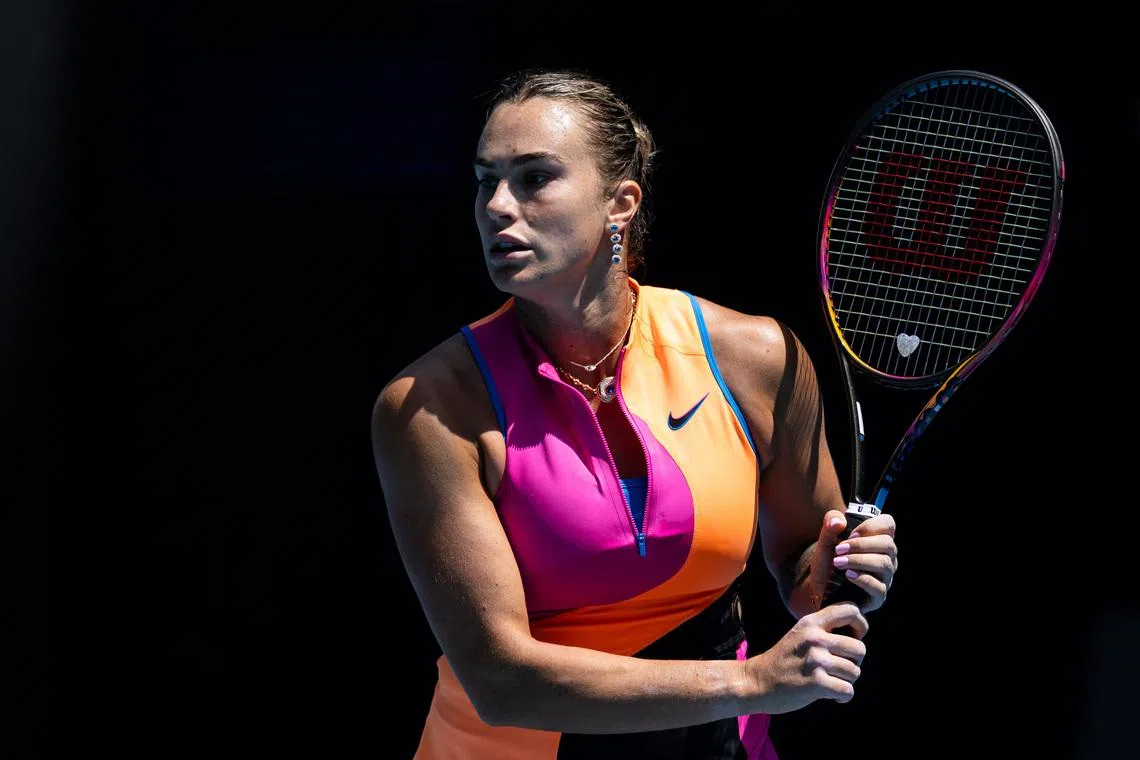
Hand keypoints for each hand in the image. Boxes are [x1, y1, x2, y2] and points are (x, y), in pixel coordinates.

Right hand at [744, 603, 867, 713]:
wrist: (758, 682)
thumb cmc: (784, 659)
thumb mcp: (800, 634)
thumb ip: (824, 629)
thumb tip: (859, 633)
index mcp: (811, 622)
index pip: (851, 609)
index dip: (861, 624)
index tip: (855, 638)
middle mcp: (815, 638)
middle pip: (859, 648)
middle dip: (855, 662)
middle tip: (840, 668)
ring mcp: (816, 661)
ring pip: (855, 672)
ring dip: (847, 681)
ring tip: (832, 681)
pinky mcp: (816, 683)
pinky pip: (848, 690)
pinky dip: (843, 696)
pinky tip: (832, 696)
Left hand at [811, 510, 898, 613]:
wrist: (820, 588)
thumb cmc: (828, 561)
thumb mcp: (825, 541)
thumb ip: (830, 525)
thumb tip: (838, 521)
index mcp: (877, 540)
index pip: (888, 525)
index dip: (871, 525)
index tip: (851, 533)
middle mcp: (886, 557)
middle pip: (888, 544)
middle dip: (861, 544)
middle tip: (839, 549)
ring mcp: (884, 577)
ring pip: (883, 564)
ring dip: (859, 560)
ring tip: (837, 562)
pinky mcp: (878, 596)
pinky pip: (878, 586)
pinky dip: (862, 578)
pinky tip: (848, 575)